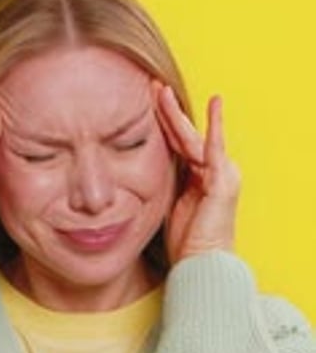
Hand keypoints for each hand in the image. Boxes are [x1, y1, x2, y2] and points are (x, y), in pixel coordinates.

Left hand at [154, 82, 240, 265]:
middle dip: (167, 111)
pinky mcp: (223, 180)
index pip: (177, 143)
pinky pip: (215, 148)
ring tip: (161, 92)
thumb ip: (158, 187)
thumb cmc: (185, 245)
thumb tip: (129, 178)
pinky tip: (215, 103)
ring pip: (193, 137)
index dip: (162, 123)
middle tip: (151, 86)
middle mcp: (212, 172)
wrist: (201, 266)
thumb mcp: (166, 208)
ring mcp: (221, 175)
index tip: (144, 102)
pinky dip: (214, 126)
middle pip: (184, 135)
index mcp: (197, 178)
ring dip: (176, 114)